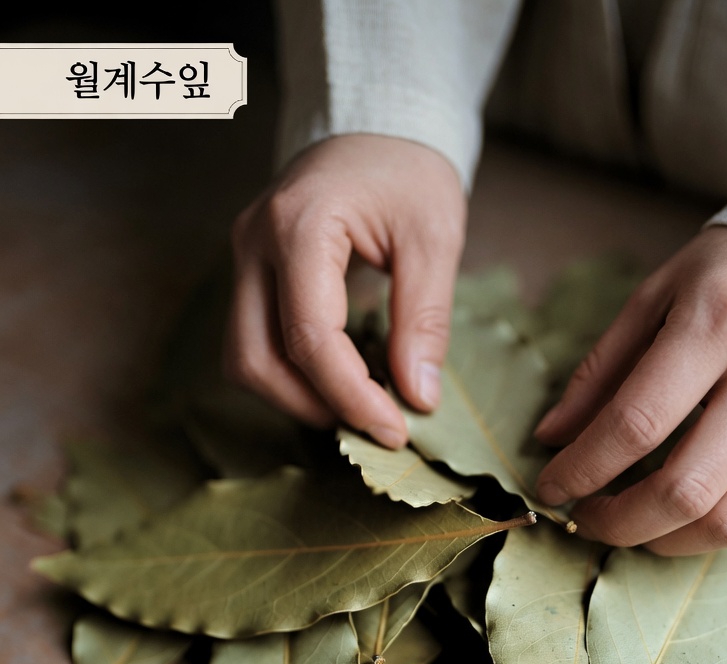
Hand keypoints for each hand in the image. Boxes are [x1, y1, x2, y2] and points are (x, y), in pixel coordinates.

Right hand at [223, 134, 466, 447]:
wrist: (376, 123)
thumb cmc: (408, 172)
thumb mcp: (434, 239)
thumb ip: (424, 320)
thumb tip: (418, 398)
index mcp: (300, 224)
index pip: (310, 336)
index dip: (350, 396)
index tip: (394, 430)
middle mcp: (255, 242)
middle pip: (255, 358)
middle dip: (313, 405)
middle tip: (375, 424)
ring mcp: (243, 256)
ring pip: (243, 358)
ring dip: (295, 396)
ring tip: (358, 404)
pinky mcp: (249, 271)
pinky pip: (253, 341)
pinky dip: (290, 374)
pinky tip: (340, 378)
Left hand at [534, 226, 726, 553]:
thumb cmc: (725, 278)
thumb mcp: (652, 299)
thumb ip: (598, 372)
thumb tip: (550, 439)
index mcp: (718, 325)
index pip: (637, 424)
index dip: (582, 468)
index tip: (550, 487)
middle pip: (685, 490)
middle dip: (619, 522)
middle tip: (585, 517)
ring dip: (665, 541)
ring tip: (630, 524)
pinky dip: (712, 534)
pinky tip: (680, 516)